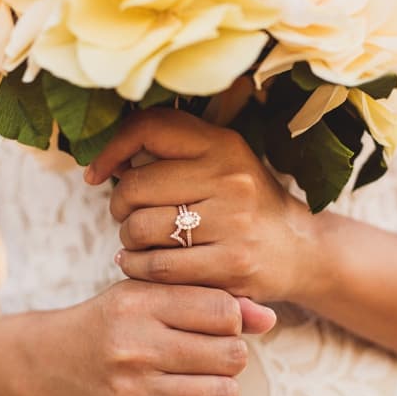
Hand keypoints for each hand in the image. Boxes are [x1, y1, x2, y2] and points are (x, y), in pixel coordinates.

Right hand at [54, 280, 275, 395]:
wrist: (51, 363)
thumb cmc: (112, 324)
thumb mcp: (150, 295)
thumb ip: (210, 299)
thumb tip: (269, 319)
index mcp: (139, 304)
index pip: (222, 311)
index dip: (233, 320)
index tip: (219, 326)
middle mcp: (133, 347)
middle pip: (230, 354)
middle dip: (232, 355)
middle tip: (214, 356)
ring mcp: (132, 392)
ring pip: (222, 394)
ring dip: (226, 390)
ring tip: (209, 382)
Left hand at [86, 109, 304, 305]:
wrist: (300, 250)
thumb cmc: (244, 206)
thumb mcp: (221, 163)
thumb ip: (172, 154)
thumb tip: (108, 160)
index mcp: (223, 144)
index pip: (149, 128)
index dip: (111, 149)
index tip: (96, 173)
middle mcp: (229, 178)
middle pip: (135, 186)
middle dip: (119, 206)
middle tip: (128, 216)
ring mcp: (233, 223)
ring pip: (141, 228)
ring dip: (128, 240)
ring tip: (140, 242)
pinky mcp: (231, 265)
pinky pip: (157, 266)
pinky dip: (138, 267)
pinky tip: (142, 264)